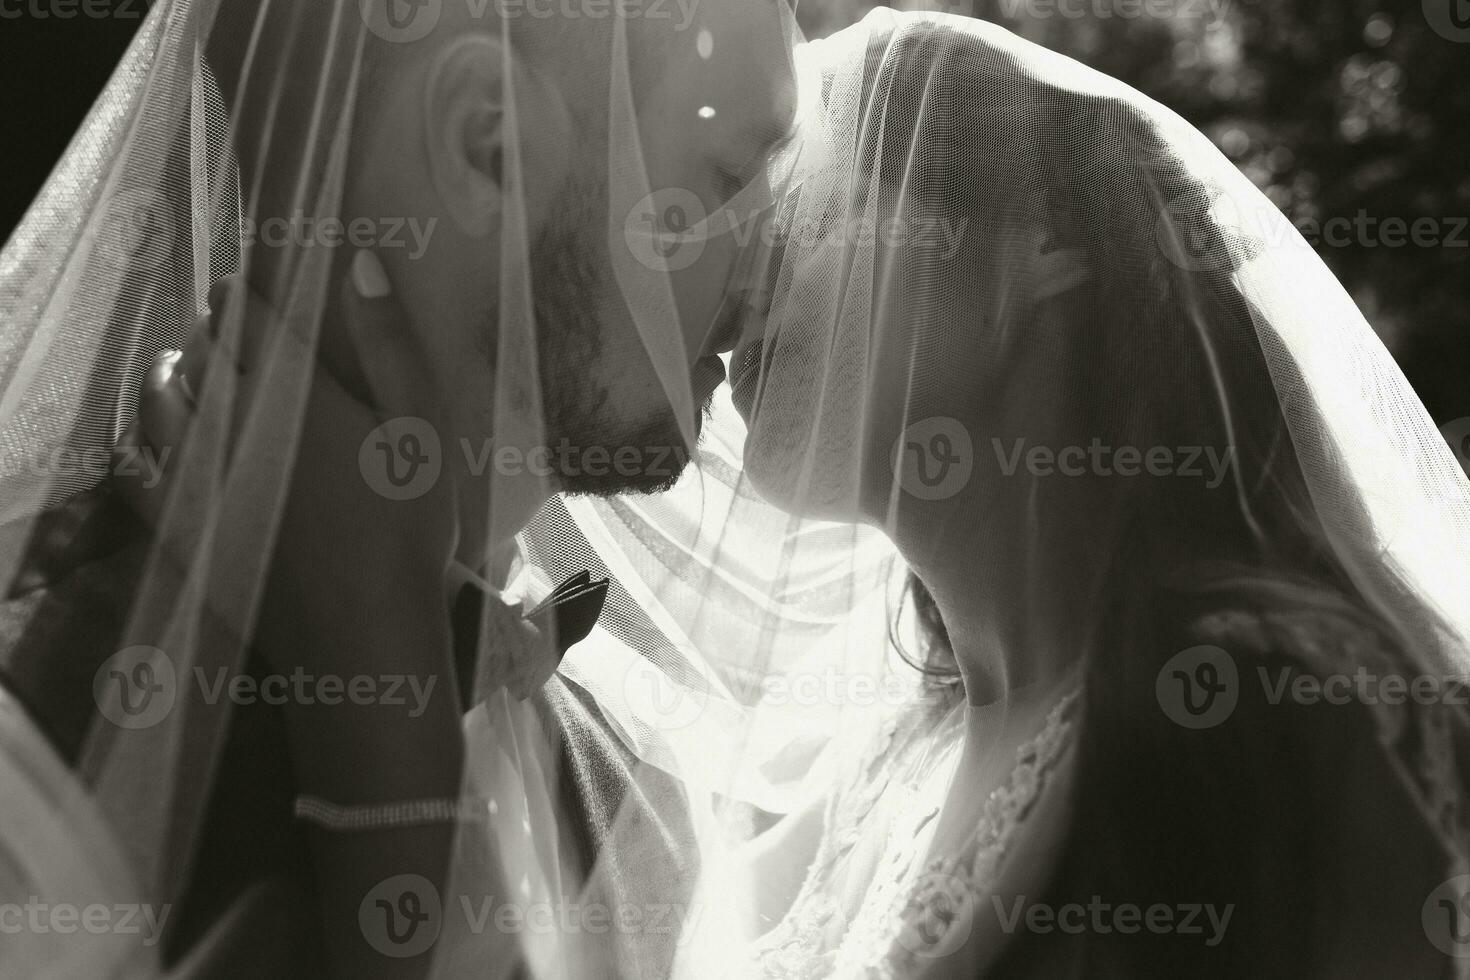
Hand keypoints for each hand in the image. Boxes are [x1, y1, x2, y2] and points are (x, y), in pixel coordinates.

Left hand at [116, 252, 467, 979]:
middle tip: (243, 332)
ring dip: (176, 374)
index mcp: (289, 392)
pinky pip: (140, 462)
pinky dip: (148, 437)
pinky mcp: (181, 525)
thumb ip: (392, 346)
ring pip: (159, 400)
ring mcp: (196, 477)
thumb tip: (363, 262)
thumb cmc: (406, 534)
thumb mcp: (423, 434)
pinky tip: (170, 440)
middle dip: (215, 331)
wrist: (362, 642)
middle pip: (198, 351)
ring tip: (203, 373)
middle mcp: (228, 423)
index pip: (246, 315)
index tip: (260, 288)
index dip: (249, 293)